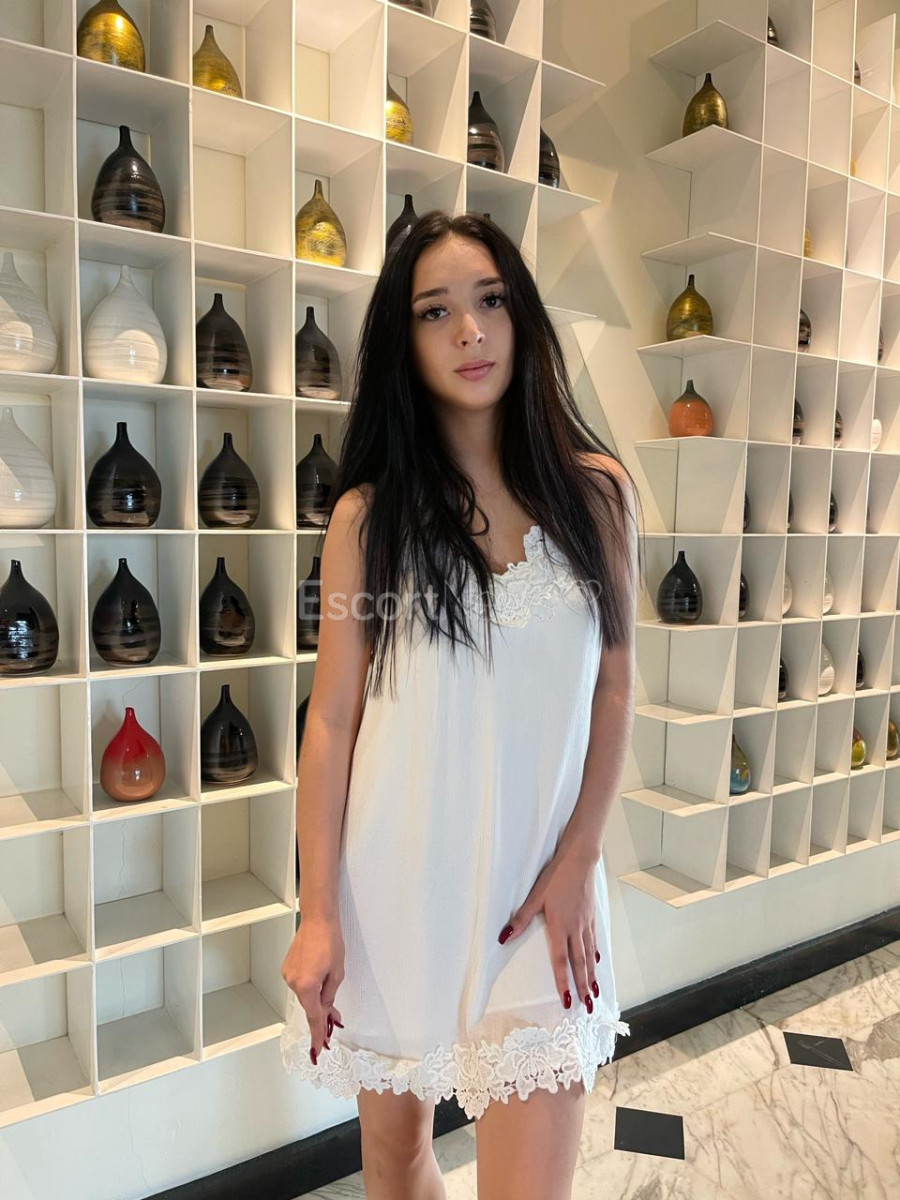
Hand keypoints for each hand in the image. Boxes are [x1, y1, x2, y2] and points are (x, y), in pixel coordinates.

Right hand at [281, 913, 345, 1063]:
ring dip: (316, 998)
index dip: (317, 1035)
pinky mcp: (287, 969)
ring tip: (330, 988)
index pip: (313, 1018)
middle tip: (335, 1020)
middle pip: (309, 1007)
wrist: (318, 919)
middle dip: (322, 1015)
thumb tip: (328, 1014)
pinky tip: (319, 978)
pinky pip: (300, 985)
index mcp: (307, 986)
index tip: (318, 1050)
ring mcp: (288, 975)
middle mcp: (293, 982)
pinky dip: (309, 987)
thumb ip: (330, 998)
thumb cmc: (330, 941)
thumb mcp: (337, 973)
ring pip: (305, 996)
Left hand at [497, 846, 600, 1013]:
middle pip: (580, 963)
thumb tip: (504, 937)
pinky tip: (596, 960)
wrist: (580, 860)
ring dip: (592, 975)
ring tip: (595, 993)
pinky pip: (594, 940)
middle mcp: (576, 929)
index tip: (568, 1001)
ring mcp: (586, 923)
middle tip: (587, 1007)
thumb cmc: (556, 876)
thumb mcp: (536, 896)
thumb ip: (522, 919)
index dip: (564, 982)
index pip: (561, 961)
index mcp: (560, 926)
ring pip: (590, 954)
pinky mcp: (592, 915)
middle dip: (583, 986)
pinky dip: (595, 953)